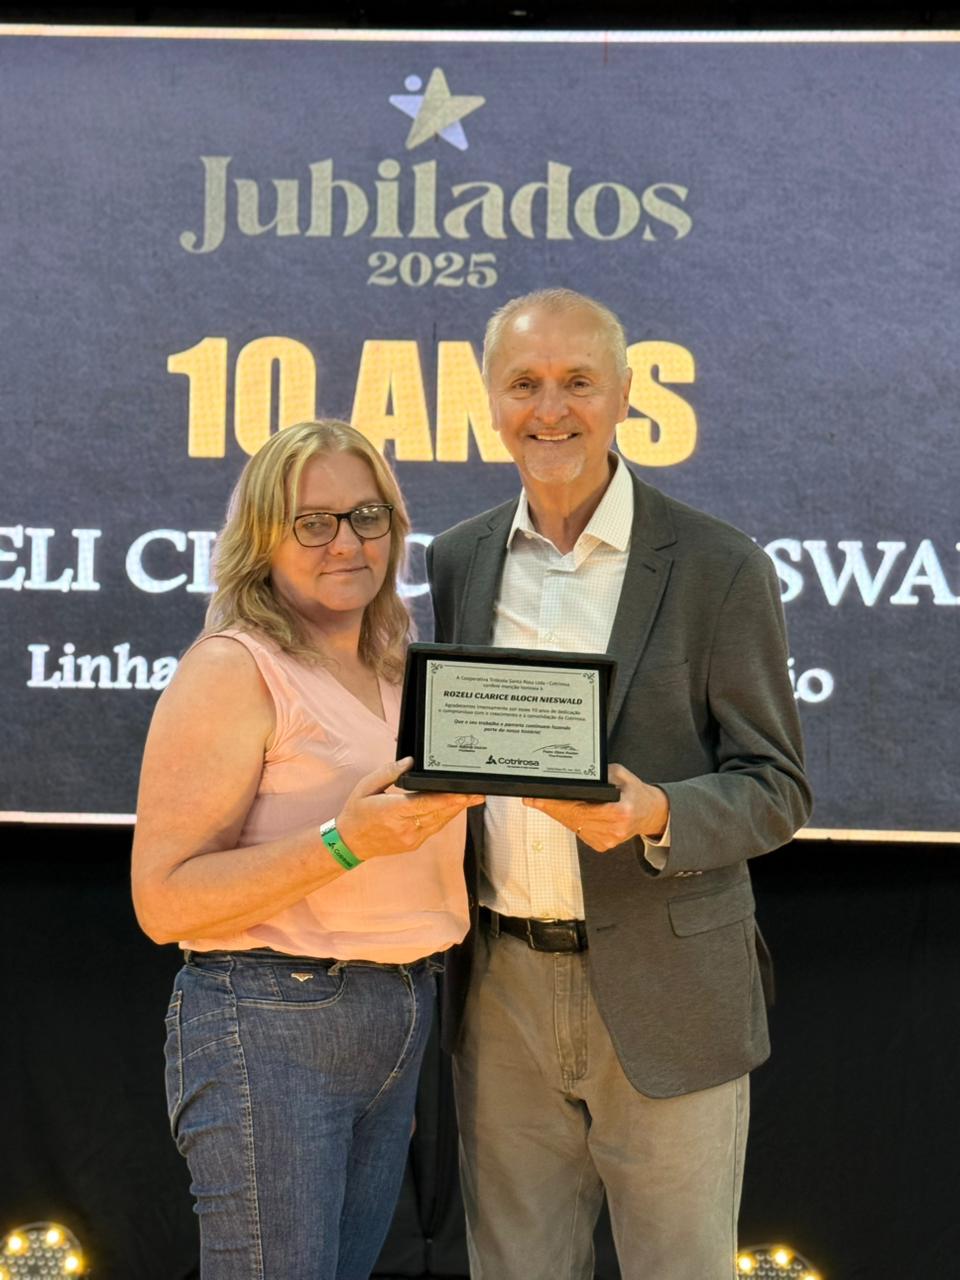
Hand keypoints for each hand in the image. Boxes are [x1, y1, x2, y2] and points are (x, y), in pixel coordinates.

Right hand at [337, 757, 483, 859]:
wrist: (350, 843)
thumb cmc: (357, 812)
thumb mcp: (366, 786)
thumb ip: (388, 772)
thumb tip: (409, 761)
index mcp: (391, 812)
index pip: (425, 804)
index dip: (447, 799)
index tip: (463, 793)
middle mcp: (404, 828)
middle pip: (438, 814)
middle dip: (460, 803)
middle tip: (478, 793)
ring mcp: (411, 838)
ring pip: (440, 822)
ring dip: (456, 810)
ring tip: (473, 798)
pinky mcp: (415, 843)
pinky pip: (435, 828)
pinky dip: (445, 817)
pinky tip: (455, 807)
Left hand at [522, 763, 668, 851]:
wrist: (649, 812)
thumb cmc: (634, 792)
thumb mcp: (621, 774)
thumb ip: (601, 774)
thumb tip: (575, 776)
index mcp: (620, 811)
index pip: (580, 808)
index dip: (556, 803)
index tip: (538, 799)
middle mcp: (614, 829)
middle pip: (573, 818)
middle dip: (551, 808)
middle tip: (532, 799)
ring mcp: (608, 840)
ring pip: (574, 826)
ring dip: (558, 815)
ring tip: (542, 803)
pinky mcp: (602, 845)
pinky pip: (579, 832)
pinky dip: (569, 821)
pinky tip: (560, 811)